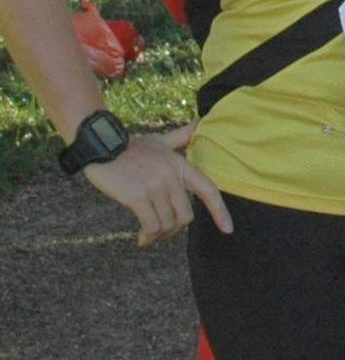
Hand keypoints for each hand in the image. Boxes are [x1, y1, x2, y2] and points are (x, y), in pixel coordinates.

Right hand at [82, 125, 232, 246]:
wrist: (101, 145)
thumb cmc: (131, 146)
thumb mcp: (160, 140)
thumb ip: (182, 136)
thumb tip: (201, 121)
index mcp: (181, 166)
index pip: (209, 190)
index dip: (220, 211)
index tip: (228, 229)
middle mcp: (171, 177)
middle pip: (186, 216)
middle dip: (175, 229)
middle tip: (163, 232)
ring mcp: (154, 187)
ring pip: (168, 224)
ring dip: (159, 235)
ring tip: (150, 235)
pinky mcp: (136, 197)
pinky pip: (151, 225)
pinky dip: (148, 236)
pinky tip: (142, 239)